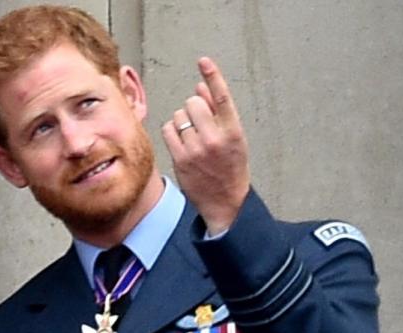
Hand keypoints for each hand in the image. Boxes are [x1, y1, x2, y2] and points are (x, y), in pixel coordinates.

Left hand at [161, 57, 249, 234]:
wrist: (225, 201)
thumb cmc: (230, 165)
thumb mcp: (233, 138)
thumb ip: (218, 112)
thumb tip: (200, 86)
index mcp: (233, 130)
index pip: (222, 97)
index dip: (213, 76)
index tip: (203, 60)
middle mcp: (215, 138)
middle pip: (193, 103)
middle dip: (193, 108)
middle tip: (199, 123)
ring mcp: (196, 149)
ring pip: (178, 116)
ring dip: (182, 121)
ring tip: (192, 136)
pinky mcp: (180, 158)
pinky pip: (168, 130)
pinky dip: (171, 131)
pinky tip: (180, 141)